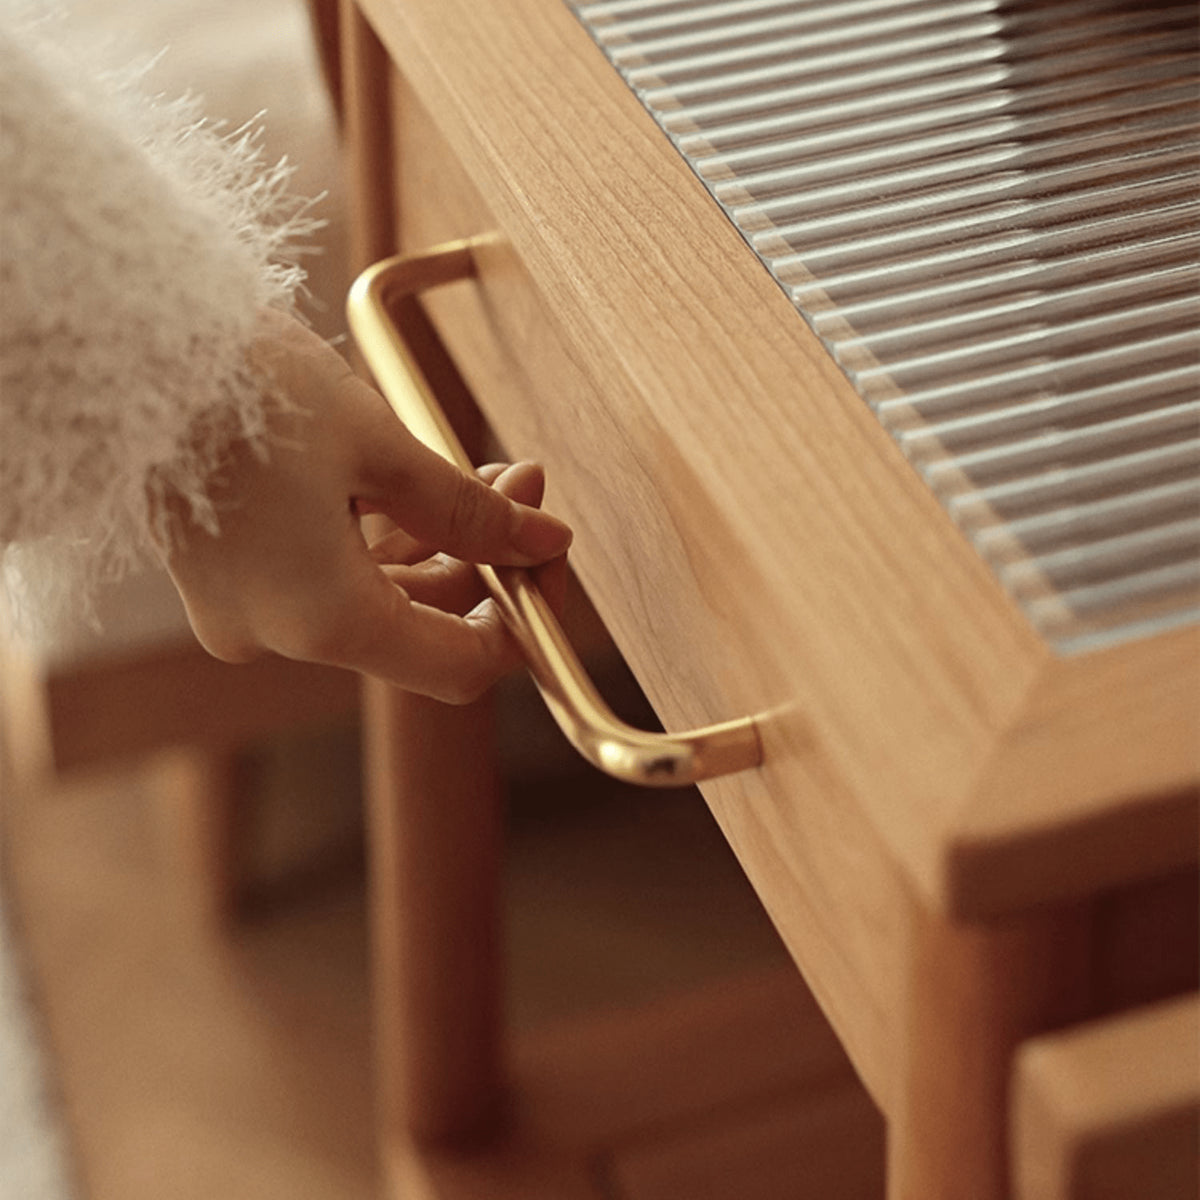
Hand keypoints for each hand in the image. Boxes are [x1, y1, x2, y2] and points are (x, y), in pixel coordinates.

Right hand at [160, 311, 571, 702]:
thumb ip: (471, 510)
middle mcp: (281, 634)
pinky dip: (380, 541)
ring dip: (438, 542)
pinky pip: (328, 577)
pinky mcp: (230, 576)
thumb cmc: (244, 390)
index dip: (520, 621)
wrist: (129, 347)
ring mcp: (248, 609)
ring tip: (482, 471)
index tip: (546, 561)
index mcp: (324, 621)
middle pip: (420, 625)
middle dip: (482, 559)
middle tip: (521, 486)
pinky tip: (417, 484)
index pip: (460, 666)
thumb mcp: (381, 448)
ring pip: (378, 598)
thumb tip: (544, 541)